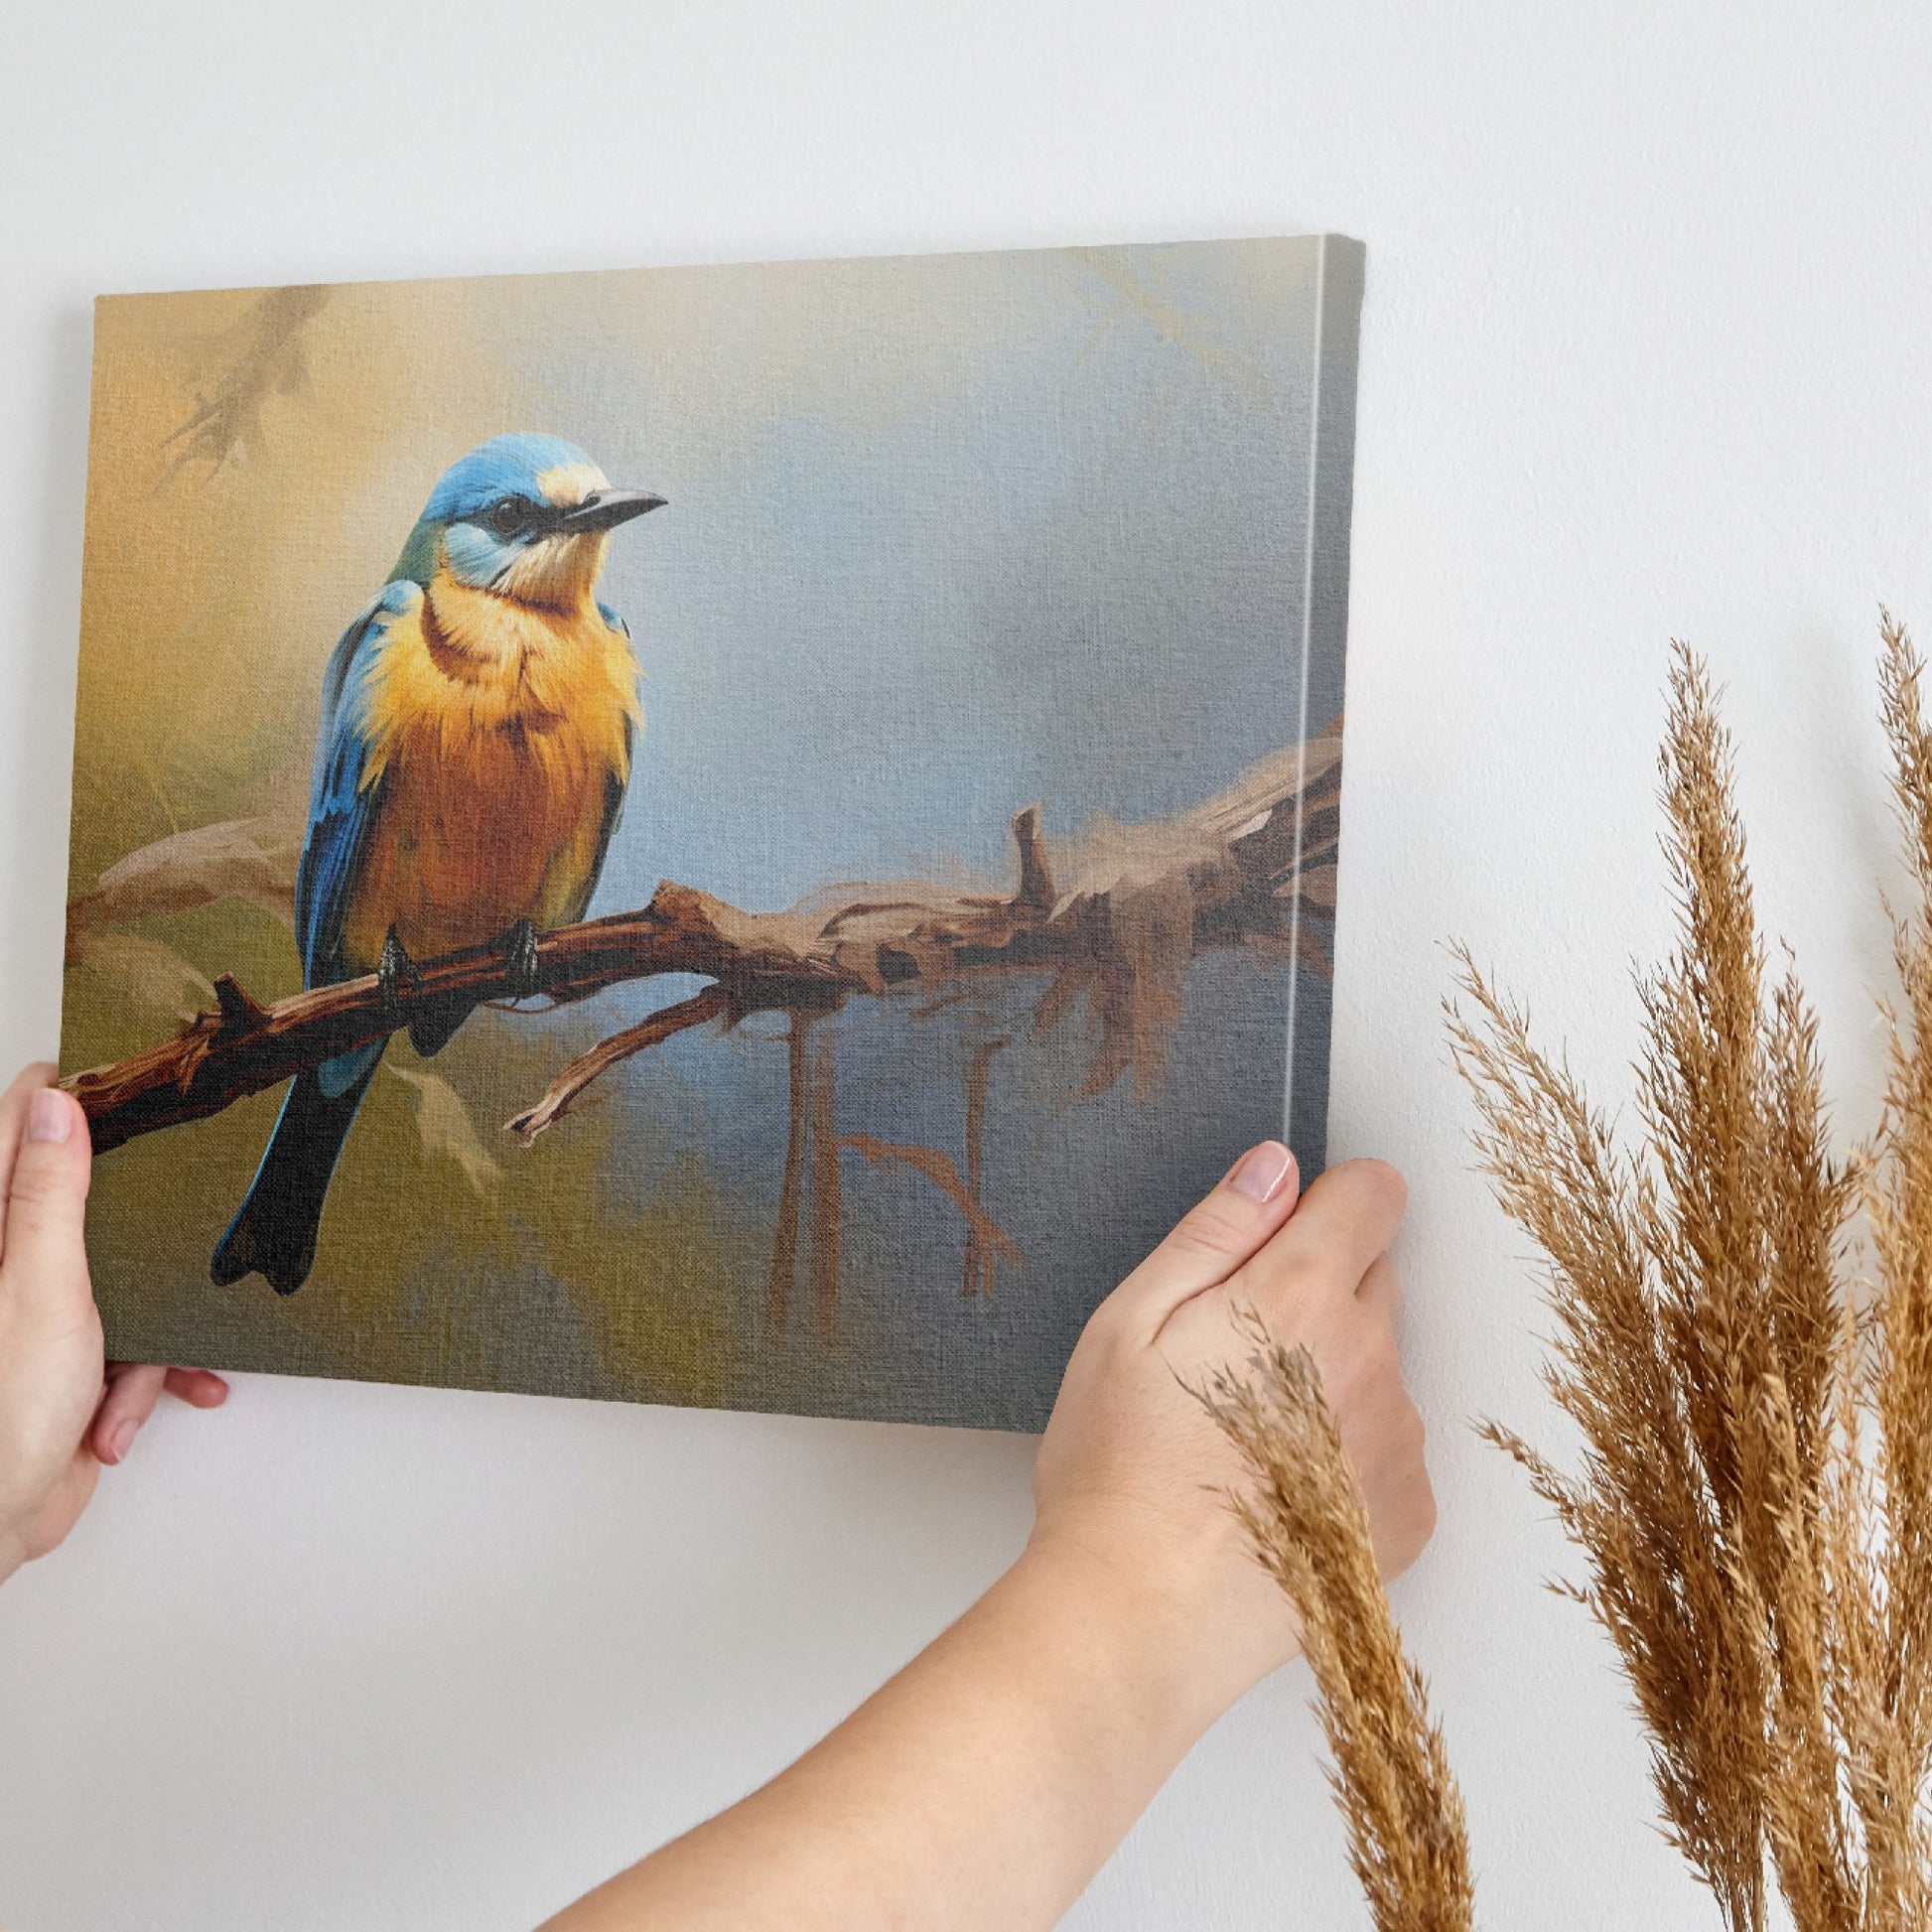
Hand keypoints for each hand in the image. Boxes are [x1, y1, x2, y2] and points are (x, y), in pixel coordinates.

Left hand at [0, 1063, 227, 1583]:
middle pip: (82, 1200)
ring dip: (149, 1329)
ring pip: (122, 1277)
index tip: (117, 1080)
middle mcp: (10, 1265)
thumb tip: (55, 1106)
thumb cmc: (1, 1416)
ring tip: (144, 1369)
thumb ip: (49, 1196)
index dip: (65, 1098)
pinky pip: (130, 1342)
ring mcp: (38, 1312)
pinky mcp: (67, 1358)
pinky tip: (133, 1411)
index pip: (17, 1129)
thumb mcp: (41, 1289)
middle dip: (139, 1226)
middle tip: (170, 1209)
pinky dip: (144, 1377)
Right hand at [1029, 1144, 1433, 1721]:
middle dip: (1316, 1292)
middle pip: (1374, 1279)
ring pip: (1378, 1367)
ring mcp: (1397, 1441)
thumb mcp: (1128, 1323)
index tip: (1282, 1236)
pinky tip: (1275, 1490)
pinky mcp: (1407, 1515)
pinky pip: (1388, 1449)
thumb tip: (1274, 1168)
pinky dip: (1346, 1457)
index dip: (1326, 1201)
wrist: (1141, 1617)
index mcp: (1301, 1296)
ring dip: (1331, 1379)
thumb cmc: (1119, 1473)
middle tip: (1230, 1354)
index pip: (1374, 1194)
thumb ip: (1214, 1232)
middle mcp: (1371, 1359)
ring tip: (1243, 1438)